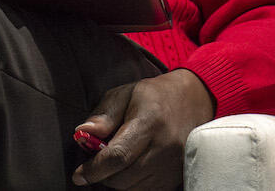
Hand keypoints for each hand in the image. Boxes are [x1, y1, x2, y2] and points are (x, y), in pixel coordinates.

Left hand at [72, 68, 214, 189]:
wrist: (195, 98)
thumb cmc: (154, 96)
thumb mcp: (126, 94)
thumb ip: (104, 115)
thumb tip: (82, 133)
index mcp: (149, 122)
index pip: (118, 156)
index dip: (94, 170)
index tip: (79, 175)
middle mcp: (165, 146)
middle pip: (124, 178)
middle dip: (104, 175)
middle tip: (100, 161)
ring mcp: (174, 164)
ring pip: (134, 188)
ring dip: (119, 180)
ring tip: (120, 160)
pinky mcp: (178, 175)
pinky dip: (135, 184)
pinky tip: (134, 167)